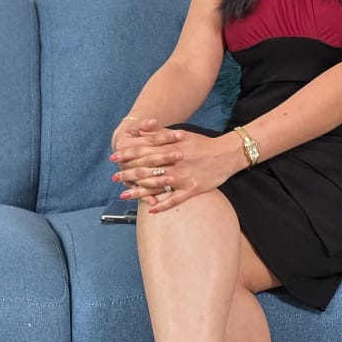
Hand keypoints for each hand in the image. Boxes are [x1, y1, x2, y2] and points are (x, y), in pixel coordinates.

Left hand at [110, 118, 246, 213]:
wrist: (227, 154)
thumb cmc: (202, 143)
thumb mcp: (181, 134)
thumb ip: (159, 134)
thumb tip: (140, 131)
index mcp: (170, 147)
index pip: (143, 150)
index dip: (127, 154)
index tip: (114, 158)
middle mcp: (174, 162)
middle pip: (146, 168)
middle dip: (128, 173)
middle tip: (114, 177)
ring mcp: (183, 176)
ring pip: (156, 185)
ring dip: (138, 191)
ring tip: (124, 195)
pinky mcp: (192, 189)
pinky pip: (174, 199)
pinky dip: (162, 205)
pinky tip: (150, 209)